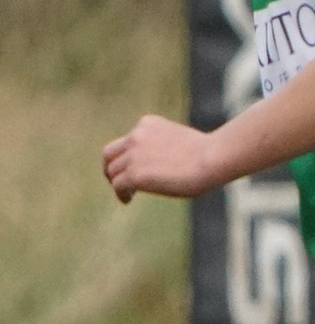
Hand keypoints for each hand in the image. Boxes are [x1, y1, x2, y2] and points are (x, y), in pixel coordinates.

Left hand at [103, 114, 229, 202]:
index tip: (132, 166)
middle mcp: (136, 136)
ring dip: (118, 183)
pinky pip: (118, 186)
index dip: (125, 155)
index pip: (127, 140)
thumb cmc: (209, 153)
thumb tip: (159, 165)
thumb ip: (164, 147)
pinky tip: (128, 200)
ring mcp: (133, 155)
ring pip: (113, 172)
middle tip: (116, 179)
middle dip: (111, 167)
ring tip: (127, 193)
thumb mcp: (180, 141)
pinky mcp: (134, 174)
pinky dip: (121, 194)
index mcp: (148, 124)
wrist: (214, 158)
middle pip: (110, 154)